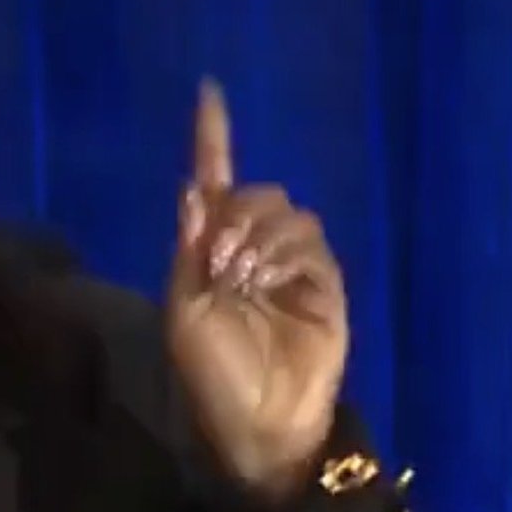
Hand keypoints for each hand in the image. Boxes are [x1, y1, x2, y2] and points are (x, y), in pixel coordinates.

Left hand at [165, 79, 348, 500]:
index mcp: (209, 253)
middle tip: (222, 263)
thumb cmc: (214, 376)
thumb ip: (190, 253)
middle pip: (252, 192)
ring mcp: (291, 264)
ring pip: (284, 211)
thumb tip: (193, 190)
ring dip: (259, 237)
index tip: (210, 90)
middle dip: (235, 215)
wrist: (263, 420)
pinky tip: (272, 284)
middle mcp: (251, 249)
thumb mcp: (186, 315)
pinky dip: (286, 253)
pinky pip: (309, 240)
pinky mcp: (324, 281)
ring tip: (245, 281)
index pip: (213, 181)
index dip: (213, 137)